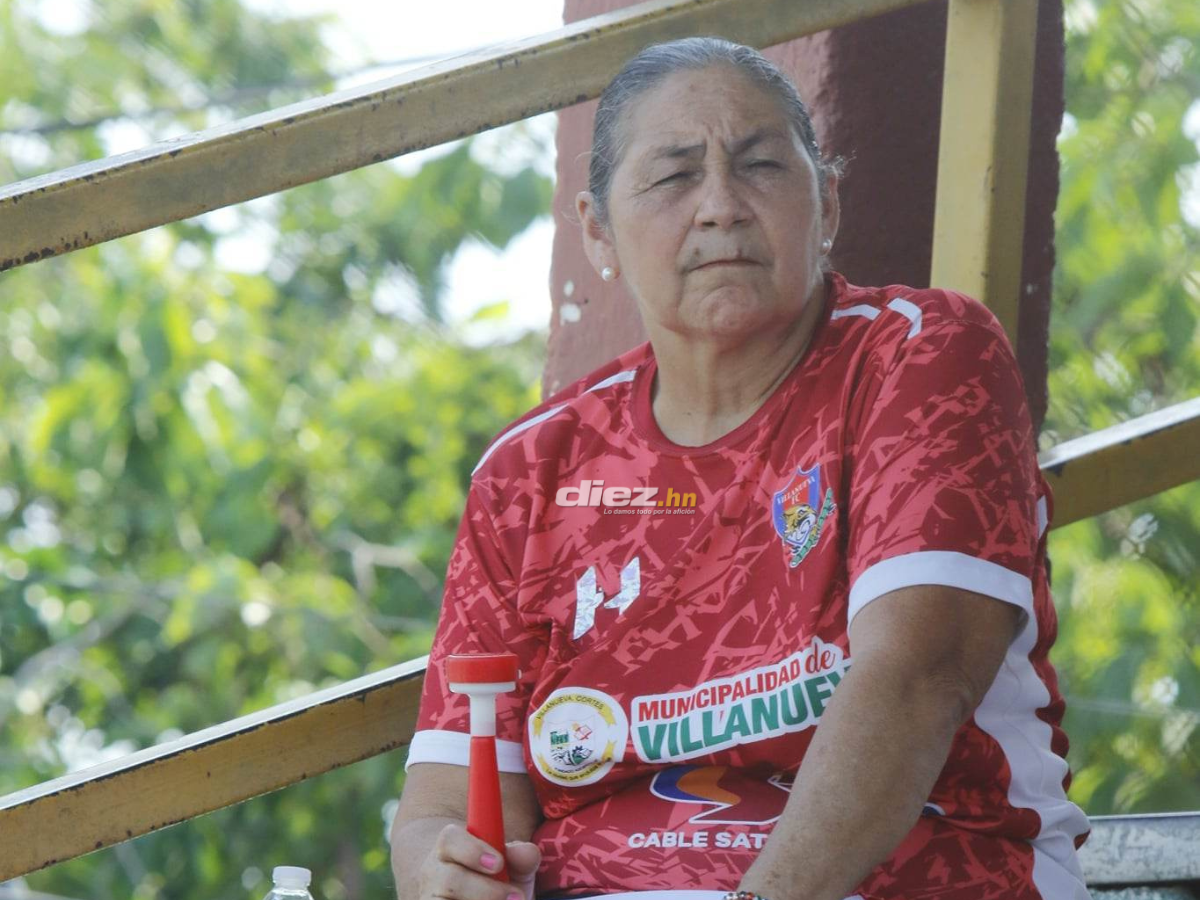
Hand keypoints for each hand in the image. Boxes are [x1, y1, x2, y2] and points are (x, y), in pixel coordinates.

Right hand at [418, 823, 540, 899]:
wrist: (483, 899)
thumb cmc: (497, 880)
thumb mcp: (513, 868)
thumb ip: (522, 858)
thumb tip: (527, 852)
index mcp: (450, 847)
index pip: (450, 839)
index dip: (473, 851)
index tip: (499, 864)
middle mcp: (433, 872)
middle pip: (450, 880)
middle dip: (486, 891)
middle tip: (516, 898)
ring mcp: (430, 898)